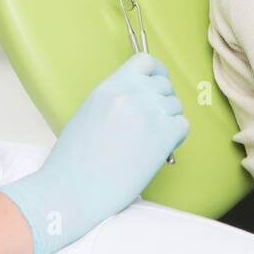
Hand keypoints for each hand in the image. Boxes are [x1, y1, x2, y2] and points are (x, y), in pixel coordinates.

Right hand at [0, 52, 187, 253]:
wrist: (71, 191)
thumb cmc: (74, 162)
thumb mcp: (88, 115)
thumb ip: (114, 101)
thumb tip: (140, 99)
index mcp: (108, 88)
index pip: (145, 62)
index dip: (157, 72)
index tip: (158, 85)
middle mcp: (130, 95)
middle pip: (164, 85)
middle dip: (163, 101)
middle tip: (154, 122)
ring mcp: (147, 114)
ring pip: (176, 105)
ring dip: (169, 120)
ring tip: (153, 139)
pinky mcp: (162, 136)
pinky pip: (183, 125)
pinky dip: (177, 136)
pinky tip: (161, 149)